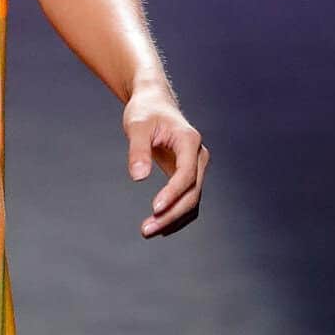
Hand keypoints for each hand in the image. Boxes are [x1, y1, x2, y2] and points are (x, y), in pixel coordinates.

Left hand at [124, 93, 208, 237]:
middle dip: (171, 214)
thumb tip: (138, 177)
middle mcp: (198, 156)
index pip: (186, 174)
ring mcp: (196, 167)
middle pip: (192, 193)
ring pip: (192, 200)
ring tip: (147, 230)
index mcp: (189, 141)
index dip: (173, 193)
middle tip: (146, 230)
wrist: (154, 104)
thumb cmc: (146, 111)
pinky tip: (159, 226)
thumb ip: (138, 151)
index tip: (155, 209)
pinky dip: (176, 215)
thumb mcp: (137, 126)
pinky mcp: (188, 175)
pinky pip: (188, 200)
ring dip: (173, 219)